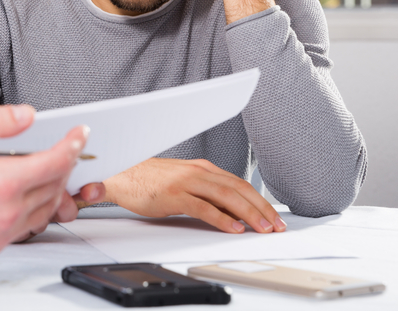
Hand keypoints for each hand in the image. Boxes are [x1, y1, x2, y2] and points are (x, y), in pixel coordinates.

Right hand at [0, 104, 89, 258]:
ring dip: (52, 190)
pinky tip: (22, 196)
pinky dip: (34, 210)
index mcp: (2, 181)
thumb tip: (26, 115)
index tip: (80, 135)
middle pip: (55, 186)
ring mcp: (0, 232)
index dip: (73, 145)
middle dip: (64, 165)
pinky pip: (26, 228)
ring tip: (46, 171)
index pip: (56, 162)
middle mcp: (7, 211)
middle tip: (63, 149)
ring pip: (44, 210)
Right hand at [103, 158, 286, 233]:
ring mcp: (185, 182)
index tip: (273, 216)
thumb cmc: (149, 181)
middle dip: (261, 208)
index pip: (239, 183)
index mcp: (202, 168)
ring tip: (261, 228)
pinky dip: (220, 218)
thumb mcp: (182, 183)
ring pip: (225, 196)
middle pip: (237, 189)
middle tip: (275, 226)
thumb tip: (229, 212)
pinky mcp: (173, 195)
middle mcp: (197, 171)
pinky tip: (232, 227)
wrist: (121, 175)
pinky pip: (202, 207)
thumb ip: (205, 193)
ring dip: (247, 213)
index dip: (259, 200)